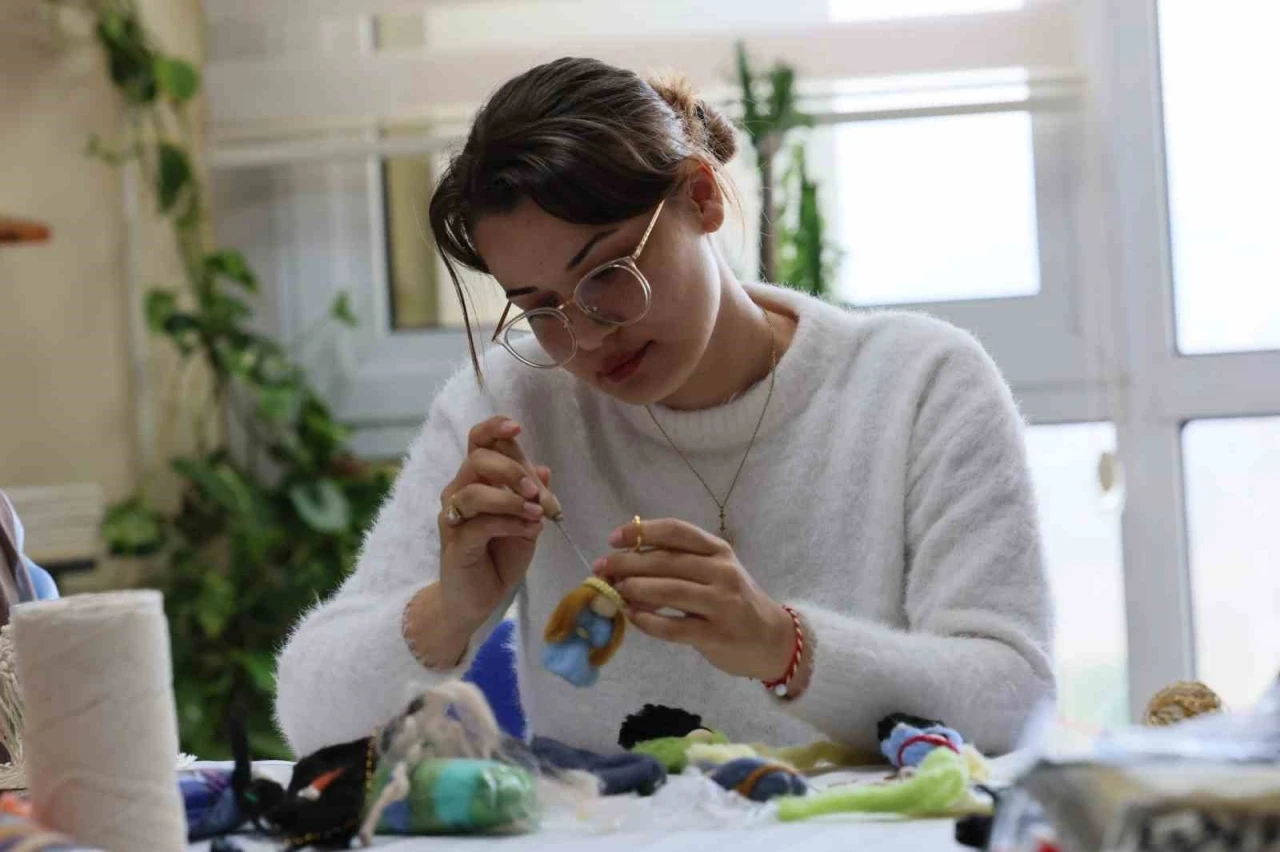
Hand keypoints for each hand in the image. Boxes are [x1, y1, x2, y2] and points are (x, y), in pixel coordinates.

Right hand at [437, 416, 553, 625]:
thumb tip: (544, 468)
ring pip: (473, 492)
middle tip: (535, 492)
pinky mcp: (456, 543)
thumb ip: (532, 495)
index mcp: (477, 479)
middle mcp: (459, 491)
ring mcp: (453, 517)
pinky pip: (480, 525)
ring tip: (536, 514)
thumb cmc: (500, 554)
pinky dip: (510, 523)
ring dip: (510, 500)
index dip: (494, 428)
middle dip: (511, 470)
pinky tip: (530, 530)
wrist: (478, 598)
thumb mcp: (526, 520)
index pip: (478, 441)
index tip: (517, 427)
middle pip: (476, 460)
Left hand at [593, 518, 795, 682]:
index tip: (614, 539)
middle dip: (628, 564)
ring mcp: (721, 604)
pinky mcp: (717, 635)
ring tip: (614, 592)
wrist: (772, 639)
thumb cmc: (735, 601)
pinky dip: (649, 622)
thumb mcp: (717, 571)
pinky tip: (632, 617)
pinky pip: (674, 627)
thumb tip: (629, 557)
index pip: (677, 531)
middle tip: (602, 569)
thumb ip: (681, 562)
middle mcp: (722, 572)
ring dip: (635, 590)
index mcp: (719, 551)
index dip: (642, 531)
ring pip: (668, 592)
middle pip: (666, 562)